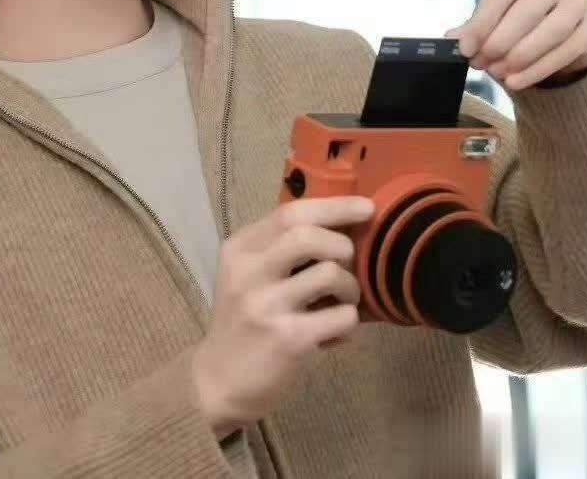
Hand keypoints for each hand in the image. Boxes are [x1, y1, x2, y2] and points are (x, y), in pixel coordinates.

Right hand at [191, 194, 373, 438]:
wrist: (219, 381)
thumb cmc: (244, 321)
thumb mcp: (248, 275)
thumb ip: (280, 248)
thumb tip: (340, 224)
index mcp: (240, 249)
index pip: (290, 212)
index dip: (335, 206)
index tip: (366, 207)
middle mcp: (249, 272)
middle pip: (308, 235)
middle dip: (342, 245)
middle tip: (348, 265)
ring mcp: (267, 306)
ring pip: (331, 274)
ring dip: (351, 288)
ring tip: (343, 303)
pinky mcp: (288, 340)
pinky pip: (342, 318)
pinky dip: (350, 323)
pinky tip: (335, 334)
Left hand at [444, 0, 586, 91]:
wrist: (554, 31)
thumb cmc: (514, 16)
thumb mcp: (492, 16)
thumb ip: (473, 27)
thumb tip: (452, 39)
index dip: (482, 20)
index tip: (466, 47)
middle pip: (529, 9)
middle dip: (501, 41)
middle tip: (481, 63)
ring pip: (553, 30)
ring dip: (521, 56)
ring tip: (498, 73)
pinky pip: (570, 48)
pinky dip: (540, 68)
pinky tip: (517, 80)